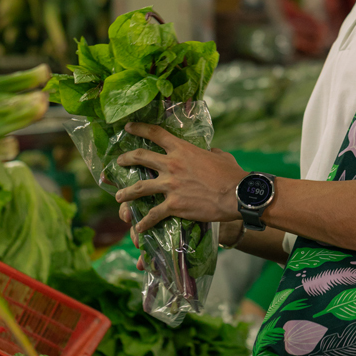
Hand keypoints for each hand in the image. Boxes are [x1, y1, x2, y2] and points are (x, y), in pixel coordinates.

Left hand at [115, 121, 243, 236]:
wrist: (237, 195)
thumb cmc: (232, 174)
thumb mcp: (221, 156)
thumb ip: (211, 152)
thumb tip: (211, 151)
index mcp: (182, 149)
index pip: (156, 134)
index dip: (139, 129)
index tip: (128, 127)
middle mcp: (172, 165)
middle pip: (140, 157)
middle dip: (126, 159)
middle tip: (118, 161)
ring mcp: (171, 185)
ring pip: (139, 188)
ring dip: (126, 193)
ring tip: (118, 196)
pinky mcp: (174, 205)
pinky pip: (153, 214)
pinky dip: (144, 222)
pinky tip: (139, 228)